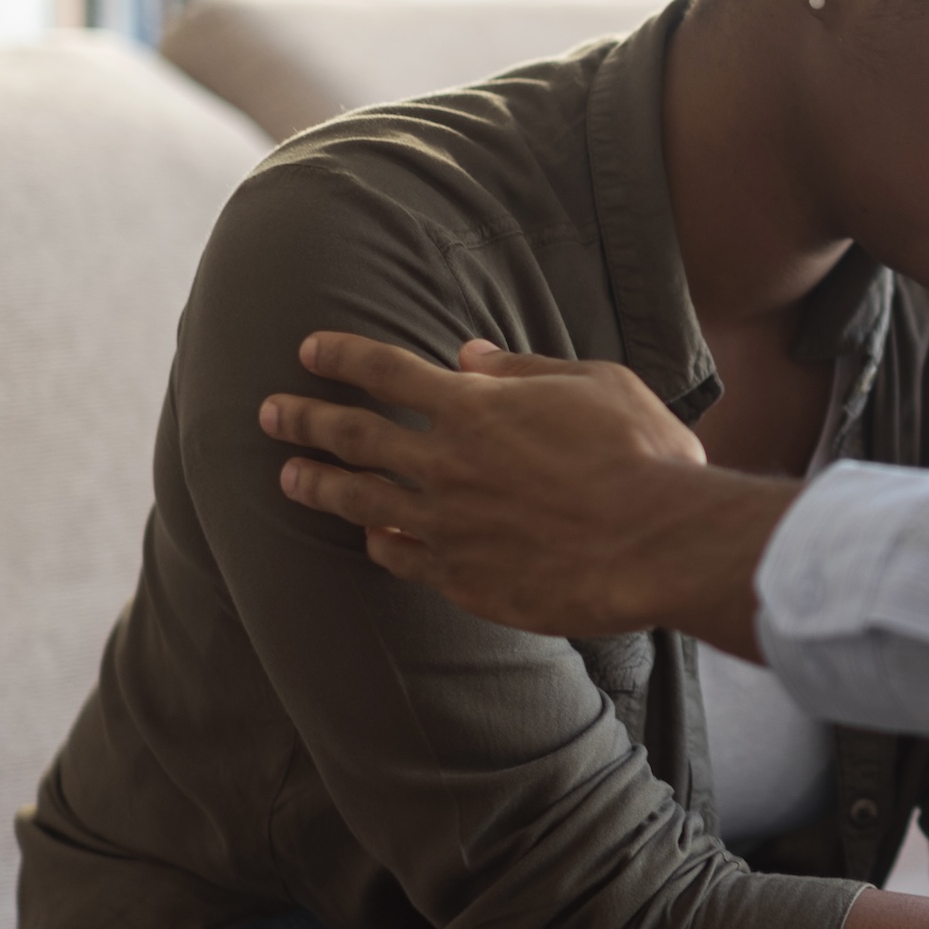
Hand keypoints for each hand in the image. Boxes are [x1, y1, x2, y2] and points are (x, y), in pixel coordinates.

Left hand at [258, 332, 794, 653]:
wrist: (659, 546)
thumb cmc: (644, 457)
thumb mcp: (599, 383)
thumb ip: (527, 368)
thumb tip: (470, 355)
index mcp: (476, 408)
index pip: (384, 371)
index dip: (340, 356)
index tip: (308, 350)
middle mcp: (446, 465)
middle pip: (352, 436)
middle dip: (304, 419)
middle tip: (269, 413)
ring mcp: (448, 527)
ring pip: (360, 500)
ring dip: (318, 484)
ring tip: (288, 477)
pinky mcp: (464, 579)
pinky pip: (401, 557)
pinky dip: (378, 541)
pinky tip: (368, 536)